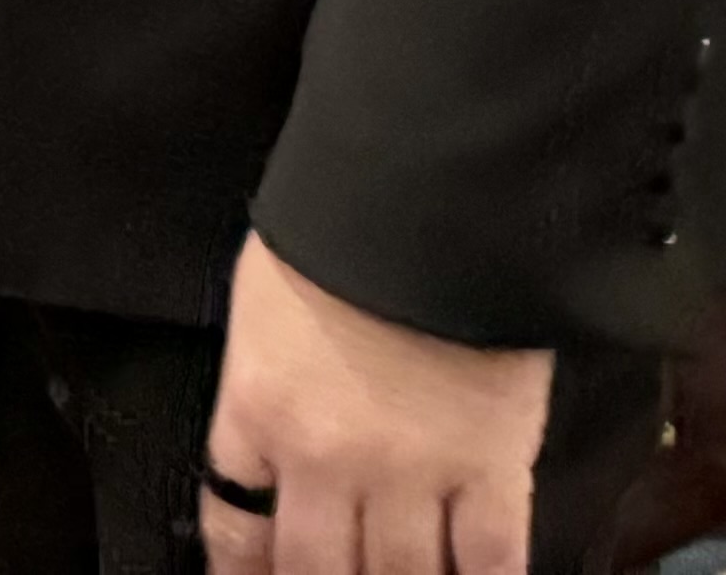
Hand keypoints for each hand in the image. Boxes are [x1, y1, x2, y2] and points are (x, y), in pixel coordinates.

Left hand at [204, 232, 554, 574]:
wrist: (430, 189)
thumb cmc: (341, 225)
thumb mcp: (263, 303)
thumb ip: (261, 388)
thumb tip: (265, 452)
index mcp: (258, 410)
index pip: (234, 525)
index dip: (243, 573)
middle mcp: (326, 457)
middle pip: (316, 570)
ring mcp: (412, 469)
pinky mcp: (492, 465)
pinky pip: (490, 559)